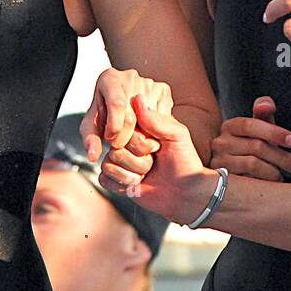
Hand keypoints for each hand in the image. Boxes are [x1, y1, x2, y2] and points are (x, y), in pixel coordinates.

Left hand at [79, 67, 170, 160]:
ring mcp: (149, 82)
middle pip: (134, 113)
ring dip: (141, 134)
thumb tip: (94, 156)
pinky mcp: (163, 89)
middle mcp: (130, 76)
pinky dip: (154, 129)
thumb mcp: (91, 126)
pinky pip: (162, 117)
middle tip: (119, 143)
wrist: (118, 101)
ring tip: (130, 136)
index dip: (114, 127)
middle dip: (126, 136)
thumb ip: (90, 141)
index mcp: (109, 79)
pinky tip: (144, 129)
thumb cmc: (104, 113)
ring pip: (150, 118)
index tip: (110, 139)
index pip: (117, 105)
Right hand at [99, 95, 217, 224]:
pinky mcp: (114, 179)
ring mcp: (120, 160)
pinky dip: (122, 183)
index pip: (124, 126)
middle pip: (114, 146)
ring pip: (109, 162)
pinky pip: (104, 178)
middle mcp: (127, 142)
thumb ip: (155, 118)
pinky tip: (136, 184)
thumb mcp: (176, 135)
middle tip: (154, 161)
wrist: (186, 193)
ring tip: (147, 173)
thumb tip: (137, 98)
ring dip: (132, 172)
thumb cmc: (185, 162)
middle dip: (138, 159)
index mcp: (141, 128)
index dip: (140, 141)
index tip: (157, 146)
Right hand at [209, 96, 290, 180]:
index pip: (250, 125)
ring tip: (281, 175)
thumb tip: (266, 104)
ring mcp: (219, 163)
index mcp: (230, 126)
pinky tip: (269, 185)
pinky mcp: (221, 182)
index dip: (274, 132)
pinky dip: (263, 183)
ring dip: (273, 171)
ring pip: (253, 164)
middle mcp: (220, 143)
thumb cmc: (251, 148)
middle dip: (281, 156)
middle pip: (256, 146)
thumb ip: (264, 113)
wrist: (233, 173)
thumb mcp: (259, 130)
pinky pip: (249, 182)